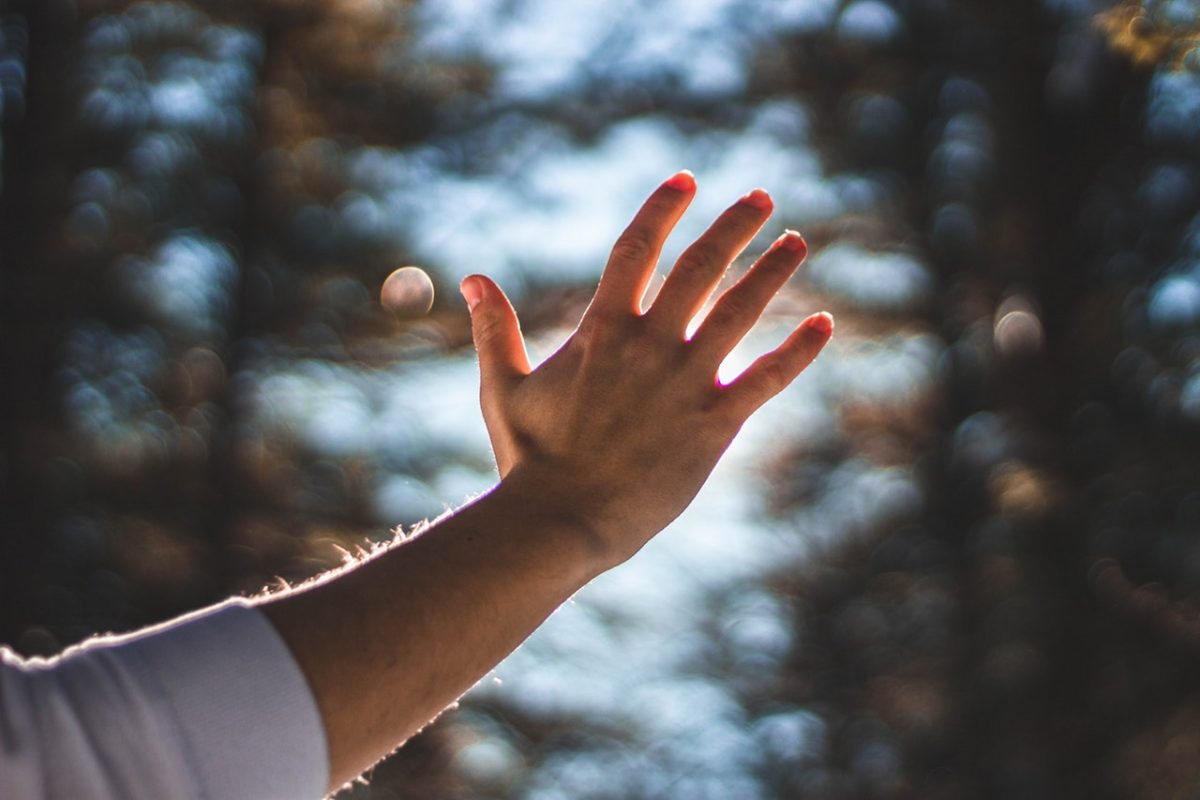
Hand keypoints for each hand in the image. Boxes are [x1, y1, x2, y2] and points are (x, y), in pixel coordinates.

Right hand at [460, 171, 832, 567]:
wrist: (562, 521)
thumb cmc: (528, 459)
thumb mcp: (503, 387)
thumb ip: (493, 328)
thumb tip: (472, 277)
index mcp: (602, 329)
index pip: (636, 248)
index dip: (663, 209)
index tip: (687, 180)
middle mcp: (649, 345)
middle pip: (700, 267)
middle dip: (734, 226)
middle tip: (763, 197)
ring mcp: (685, 382)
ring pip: (740, 310)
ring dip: (772, 271)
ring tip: (797, 242)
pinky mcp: (714, 424)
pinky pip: (766, 378)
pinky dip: (798, 350)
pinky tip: (824, 324)